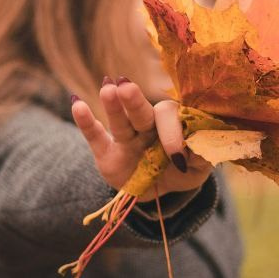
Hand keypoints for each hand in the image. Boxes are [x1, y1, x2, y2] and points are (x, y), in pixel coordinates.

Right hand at [70, 77, 212, 200]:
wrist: (157, 191)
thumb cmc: (179, 172)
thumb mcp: (196, 169)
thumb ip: (201, 157)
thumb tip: (198, 145)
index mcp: (170, 126)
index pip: (169, 119)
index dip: (172, 134)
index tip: (177, 157)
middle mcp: (146, 128)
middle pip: (142, 112)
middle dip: (135, 102)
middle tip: (126, 86)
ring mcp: (125, 140)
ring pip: (120, 122)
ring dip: (113, 106)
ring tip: (107, 88)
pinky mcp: (106, 154)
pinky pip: (95, 137)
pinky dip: (86, 122)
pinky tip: (77, 104)